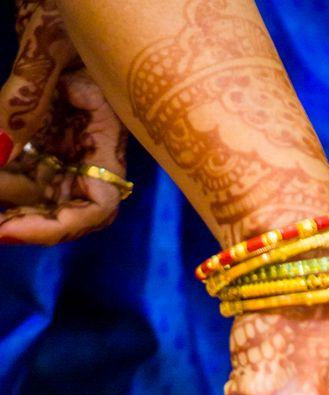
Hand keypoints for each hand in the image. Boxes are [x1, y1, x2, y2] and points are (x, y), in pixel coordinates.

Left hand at [0, 0, 127, 242]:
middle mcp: (92, 146)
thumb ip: (24, 101)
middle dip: (22, 217)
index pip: (97, 207)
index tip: (7, 230)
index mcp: (110, 133)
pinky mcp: (44, 126)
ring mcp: (68, 137)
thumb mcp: (48, 47)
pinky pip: (21, 162)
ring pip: (36, 188)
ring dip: (5, 194)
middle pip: (63, 207)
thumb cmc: (82, 7)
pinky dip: (2, 169)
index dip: (56, 228)